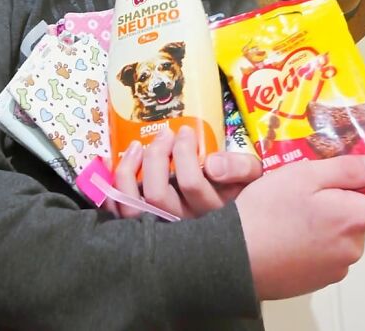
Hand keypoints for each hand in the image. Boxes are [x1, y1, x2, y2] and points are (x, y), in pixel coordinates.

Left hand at [113, 125, 261, 218]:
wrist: (233, 231)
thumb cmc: (238, 196)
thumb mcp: (252, 179)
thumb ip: (240, 167)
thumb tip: (211, 163)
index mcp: (210, 214)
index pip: (191, 183)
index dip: (185, 152)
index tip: (185, 131)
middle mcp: (182, 228)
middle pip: (157, 194)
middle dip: (157, 156)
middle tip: (165, 134)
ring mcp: (160, 233)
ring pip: (133, 208)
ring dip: (129, 171)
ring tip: (137, 146)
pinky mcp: (141, 232)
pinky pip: (119, 215)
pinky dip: (112, 189)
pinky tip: (115, 164)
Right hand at [235, 153, 364, 299]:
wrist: (234, 257)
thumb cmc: (267, 211)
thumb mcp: (304, 175)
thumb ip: (347, 169)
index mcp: (353, 220)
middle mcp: (352, 249)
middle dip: (346, 200)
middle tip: (312, 184)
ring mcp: (335, 268)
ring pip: (342, 235)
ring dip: (327, 220)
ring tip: (293, 207)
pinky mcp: (316, 280)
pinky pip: (326, 252)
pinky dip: (314, 239)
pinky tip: (288, 230)